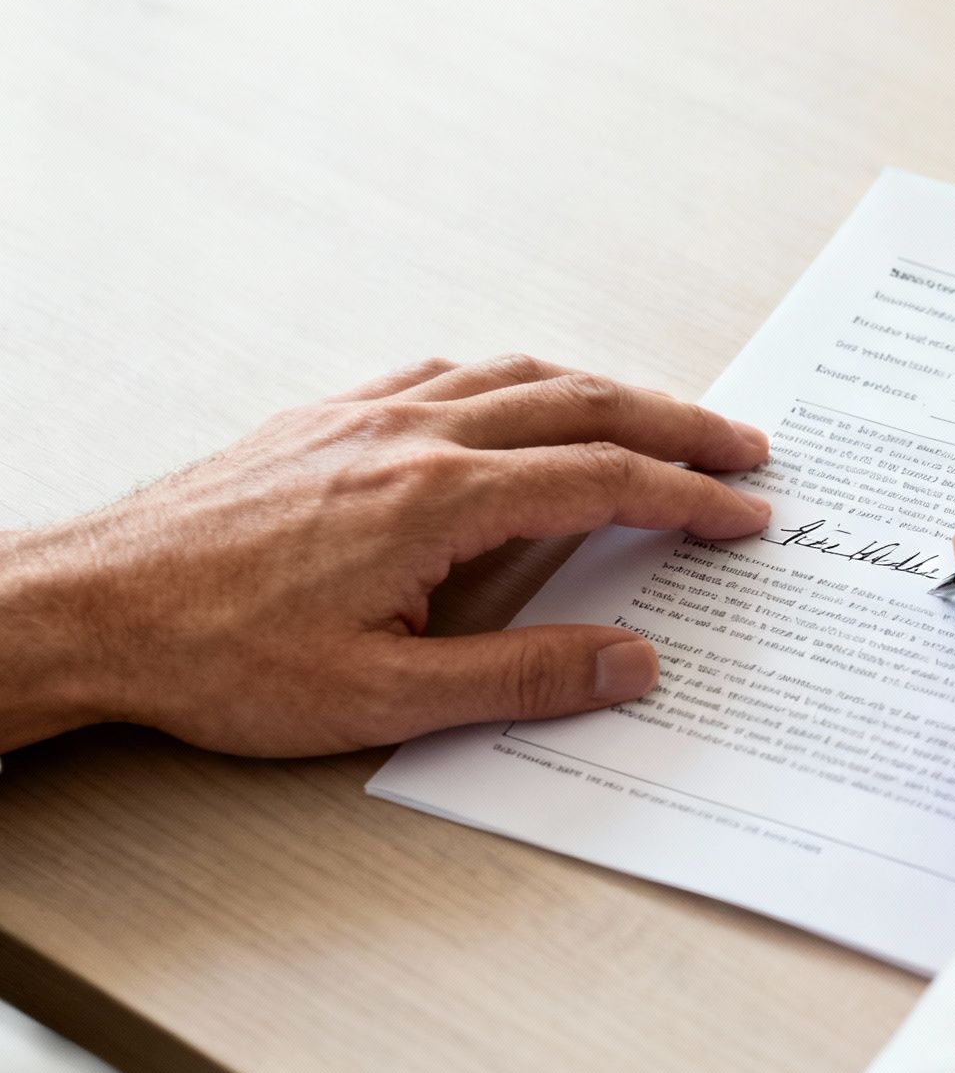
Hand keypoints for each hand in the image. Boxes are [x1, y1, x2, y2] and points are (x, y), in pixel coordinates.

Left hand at [0, 356, 771, 755]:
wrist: (93, 606)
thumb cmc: (221, 658)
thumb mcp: (383, 699)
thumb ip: (522, 678)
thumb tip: (632, 663)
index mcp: (441, 498)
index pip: (603, 481)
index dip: (688, 497)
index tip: (744, 512)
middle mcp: (415, 435)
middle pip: (583, 404)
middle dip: (677, 424)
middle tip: (743, 447)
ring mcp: (369, 415)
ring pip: (521, 374)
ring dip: (608, 391)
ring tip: (662, 417)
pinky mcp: (329, 417)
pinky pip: (451, 372)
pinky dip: (520, 379)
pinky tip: (525, 399)